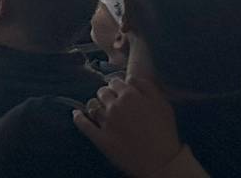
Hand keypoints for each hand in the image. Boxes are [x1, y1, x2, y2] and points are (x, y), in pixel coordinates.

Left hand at [73, 76, 202, 177]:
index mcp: (130, 95)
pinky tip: (76, 114)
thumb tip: (130, 78)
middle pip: (102, 92)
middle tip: (113, 102)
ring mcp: (106, 123)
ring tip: (99, 109)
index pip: (115, 82)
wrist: (161, 162)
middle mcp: (115, 106)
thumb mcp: (162, 103)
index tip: (120, 92)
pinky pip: (84, 124)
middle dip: (107, 95)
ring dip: (95, 105)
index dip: (118, 87)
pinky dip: (78, 118)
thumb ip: (145, 86)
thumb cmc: (164, 132)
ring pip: (92, 106)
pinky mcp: (100, 139)